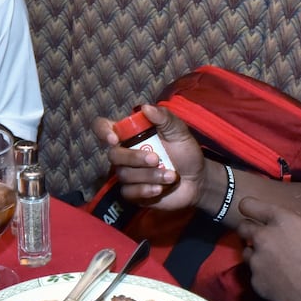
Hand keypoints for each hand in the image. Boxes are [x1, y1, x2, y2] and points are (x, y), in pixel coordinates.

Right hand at [90, 103, 205, 211]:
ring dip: (149, 175)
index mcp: (131, 134)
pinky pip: (128, 193)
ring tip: (171, 175)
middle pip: (113, 155)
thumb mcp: (179, 131)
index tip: (114, 138)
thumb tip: (145, 107)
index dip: (103, 131)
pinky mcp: (133, 192)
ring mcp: (128, 174)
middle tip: (156, 159)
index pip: (103, 127)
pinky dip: (145, 190)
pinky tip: (160, 189)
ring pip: (124, 175)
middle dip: (134, 158)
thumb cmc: (185, 152)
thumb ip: (164, 118)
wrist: (197, 179)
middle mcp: (125, 153)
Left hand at [238, 196, 300, 300]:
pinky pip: (255, 275)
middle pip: (242, 228)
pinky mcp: (256, 284)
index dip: (250, 207)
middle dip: (250, 230)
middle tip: (263, 238)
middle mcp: (264, 238)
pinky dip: (263, 276)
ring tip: (271, 263)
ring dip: (257, 254)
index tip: (252, 212)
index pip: (250, 205)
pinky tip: (278, 283)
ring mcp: (257, 262)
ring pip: (247, 253)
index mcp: (282, 221)